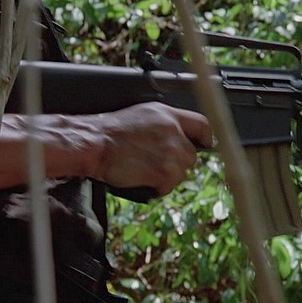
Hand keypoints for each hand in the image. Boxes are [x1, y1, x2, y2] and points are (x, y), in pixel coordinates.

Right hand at [90, 102, 211, 195]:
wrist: (96, 144)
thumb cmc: (112, 132)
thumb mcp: (144, 114)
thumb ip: (167, 122)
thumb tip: (182, 136)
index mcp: (168, 115)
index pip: (202, 125)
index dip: (205, 138)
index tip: (204, 145)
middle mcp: (173, 132)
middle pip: (192, 155)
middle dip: (177, 162)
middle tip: (155, 162)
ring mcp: (170, 153)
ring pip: (181, 173)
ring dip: (166, 176)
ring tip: (145, 169)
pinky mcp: (164, 172)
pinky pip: (169, 186)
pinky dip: (157, 187)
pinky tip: (142, 177)